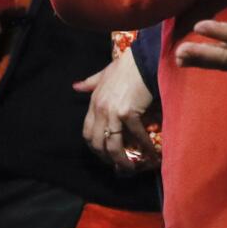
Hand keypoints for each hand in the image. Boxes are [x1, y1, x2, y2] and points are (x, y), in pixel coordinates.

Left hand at [76, 48, 158, 173]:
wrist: (143, 59)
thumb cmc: (126, 66)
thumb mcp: (104, 74)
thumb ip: (90, 83)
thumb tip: (75, 86)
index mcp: (94, 103)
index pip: (87, 132)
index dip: (95, 147)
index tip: (104, 153)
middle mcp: (101, 110)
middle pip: (98, 143)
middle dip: (107, 158)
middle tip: (117, 165)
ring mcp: (114, 113)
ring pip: (114, 145)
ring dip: (122, 160)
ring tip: (130, 168)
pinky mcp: (129, 113)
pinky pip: (135, 135)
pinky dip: (144, 146)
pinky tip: (151, 153)